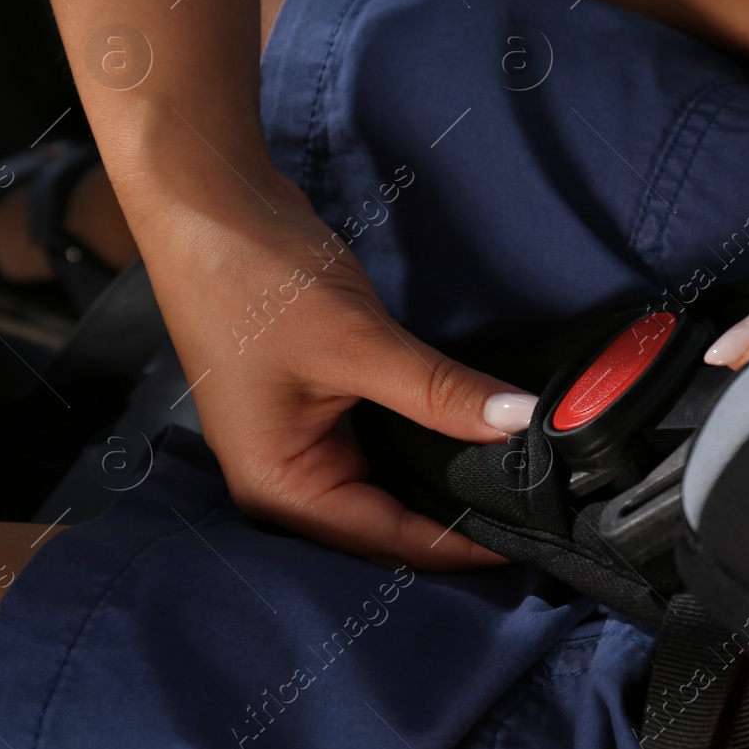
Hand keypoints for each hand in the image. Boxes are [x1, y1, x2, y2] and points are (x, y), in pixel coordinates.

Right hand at [143, 172, 533, 570]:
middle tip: (537, 509)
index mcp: (277, 488)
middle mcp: (284, 482)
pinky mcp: (319, 410)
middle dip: (456, 520)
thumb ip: (441, 391)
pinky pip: (384, 446)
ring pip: (391, 487)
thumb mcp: (358, 342)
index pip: (388, 540)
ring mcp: (300, 445)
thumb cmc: (252, 277)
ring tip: (518, 481)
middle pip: (389, 526)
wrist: (210, 203)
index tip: (533, 538)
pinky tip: (475, 437)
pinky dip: (427, 444)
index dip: (462, 545)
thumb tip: (520, 420)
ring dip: (445, 482)